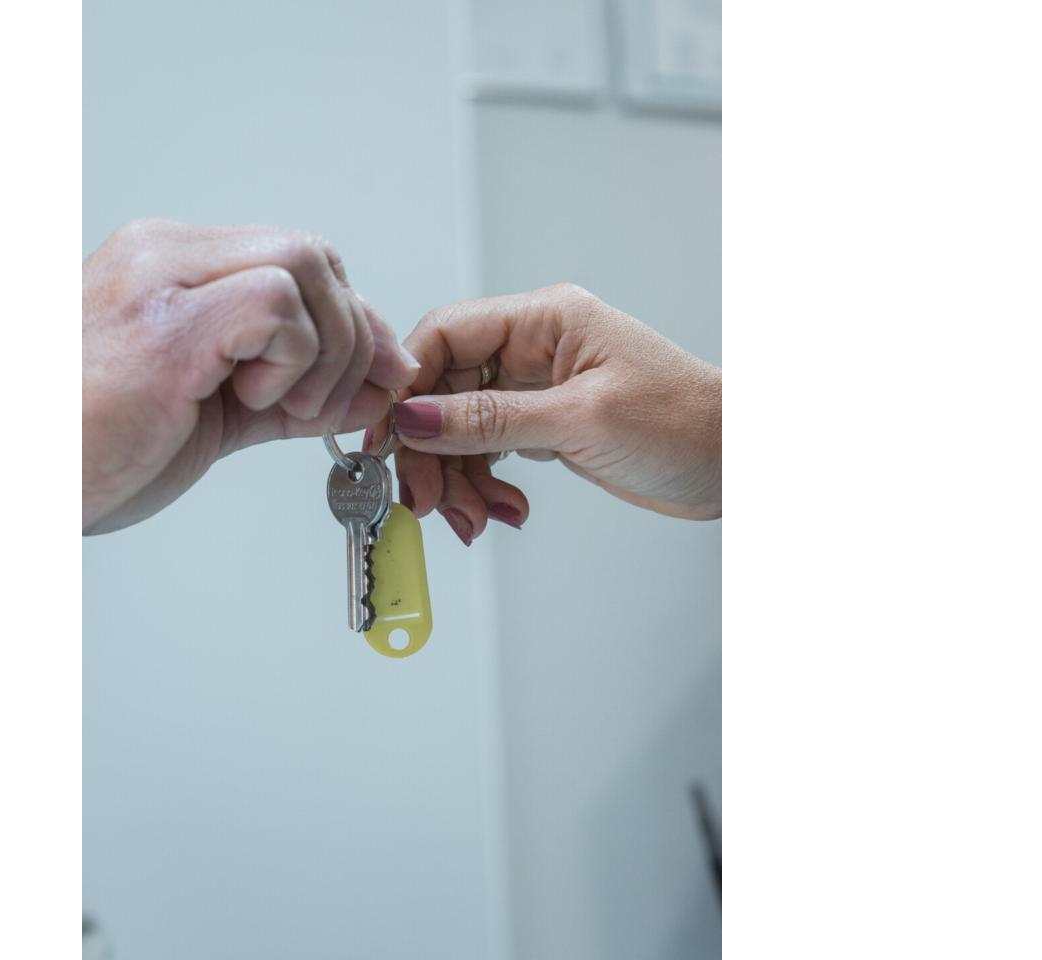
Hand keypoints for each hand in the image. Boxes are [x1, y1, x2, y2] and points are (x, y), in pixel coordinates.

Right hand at [83, 220, 418, 532]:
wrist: (8, 484)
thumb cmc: (86, 450)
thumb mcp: (211, 418)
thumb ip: (290, 397)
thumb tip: (369, 389)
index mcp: (170, 269)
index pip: (296, 262)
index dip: (351, 320)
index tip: (375, 375)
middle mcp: (164, 257)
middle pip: (312, 254)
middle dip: (352, 333)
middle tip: (328, 402)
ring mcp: (160, 281)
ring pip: (304, 266)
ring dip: (324, 350)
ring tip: (280, 405)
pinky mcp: (165, 325)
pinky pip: (277, 306)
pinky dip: (294, 360)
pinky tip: (249, 398)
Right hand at [392, 283, 720, 543]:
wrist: (738, 463)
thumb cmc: (683, 422)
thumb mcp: (580, 420)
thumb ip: (489, 420)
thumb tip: (413, 419)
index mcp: (543, 319)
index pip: (445, 335)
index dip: (406, 387)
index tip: (387, 439)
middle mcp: (534, 347)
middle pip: (444, 390)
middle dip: (430, 452)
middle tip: (427, 503)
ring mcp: (538, 389)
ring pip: (461, 429)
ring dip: (457, 480)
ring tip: (475, 521)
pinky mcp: (546, 426)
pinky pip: (488, 452)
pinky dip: (485, 486)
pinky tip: (503, 512)